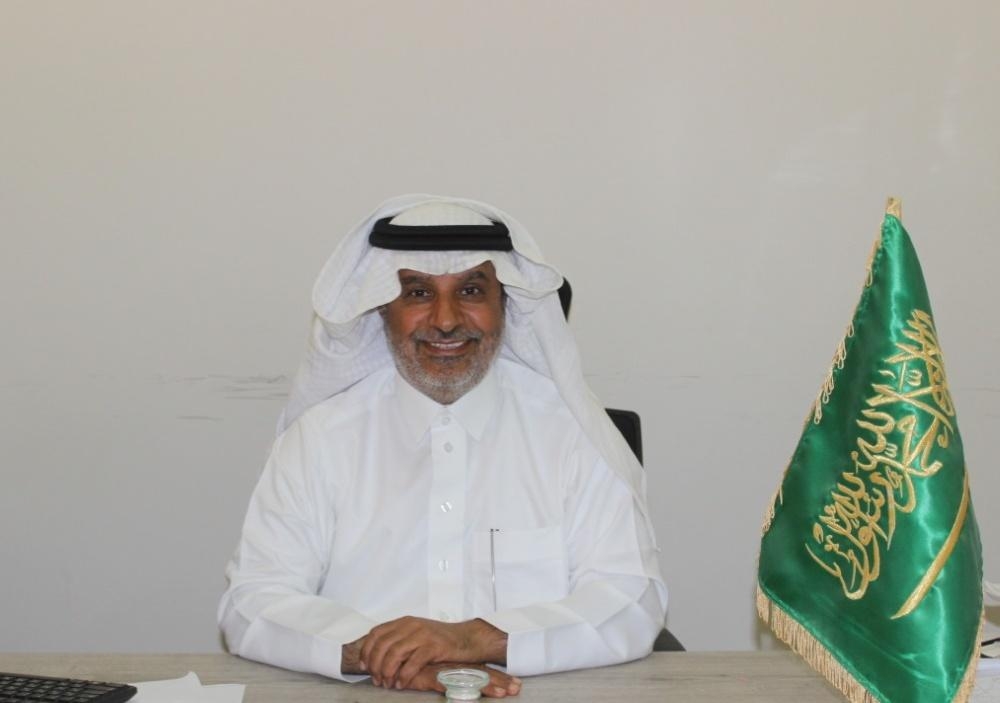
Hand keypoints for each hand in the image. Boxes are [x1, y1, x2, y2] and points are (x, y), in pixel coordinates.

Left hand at [360, 617, 506, 688]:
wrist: (466, 638)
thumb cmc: (440, 640)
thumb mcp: (416, 634)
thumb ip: (398, 640)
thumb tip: (376, 659)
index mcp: (404, 622)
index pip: (376, 633)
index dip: (366, 651)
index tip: (364, 666)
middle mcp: (411, 625)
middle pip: (383, 645)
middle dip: (376, 665)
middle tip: (377, 680)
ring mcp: (422, 635)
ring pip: (395, 653)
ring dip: (388, 672)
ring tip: (388, 684)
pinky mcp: (434, 646)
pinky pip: (413, 663)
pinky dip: (404, 676)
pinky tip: (401, 684)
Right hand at [394, 662, 520, 697]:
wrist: (389, 658)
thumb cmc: (412, 668)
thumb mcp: (433, 673)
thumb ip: (447, 677)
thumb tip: (460, 685)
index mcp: (455, 665)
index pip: (481, 671)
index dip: (498, 677)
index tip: (516, 684)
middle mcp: (452, 666)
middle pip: (480, 674)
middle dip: (500, 681)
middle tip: (517, 688)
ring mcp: (442, 670)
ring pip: (470, 679)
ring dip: (488, 687)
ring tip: (504, 693)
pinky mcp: (429, 676)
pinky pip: (448, 684)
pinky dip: (460, 691)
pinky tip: (471, 697)